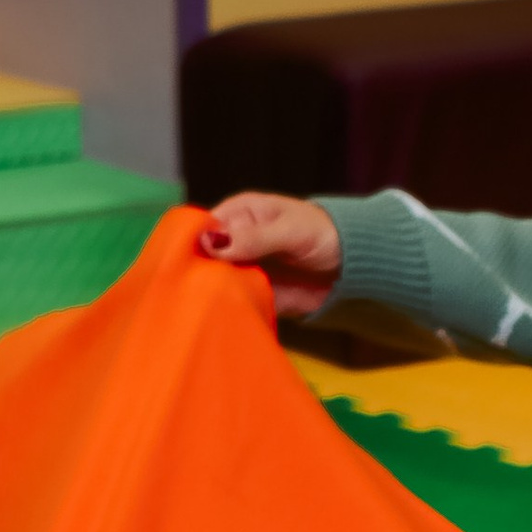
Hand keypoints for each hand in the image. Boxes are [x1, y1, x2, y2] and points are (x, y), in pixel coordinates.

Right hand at [198, 193, 343, 320]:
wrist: (354, 266)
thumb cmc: (325, 234)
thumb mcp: (289, 231)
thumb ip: (252, 238)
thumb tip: (209, 241)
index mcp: (238, 215)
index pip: (201, 228)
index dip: (188, 245)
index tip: (178, 266)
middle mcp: (233, 242)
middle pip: (201, 259)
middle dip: (195, 274)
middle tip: (188, 293)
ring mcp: (241, 270)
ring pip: (213, 282)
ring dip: (209, 295)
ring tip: (201, 308)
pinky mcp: (253, 294)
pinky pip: (234, 303)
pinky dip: (229, 310)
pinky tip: (220, 317)